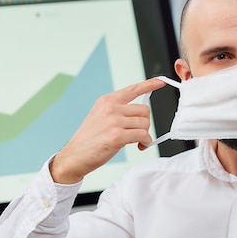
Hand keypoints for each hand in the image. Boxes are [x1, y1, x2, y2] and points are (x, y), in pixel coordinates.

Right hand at [49, 78, 165, 183]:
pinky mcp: (117, 136)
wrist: (75, 156)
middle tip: (138, 132)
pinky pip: (143, 135)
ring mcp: (113, 121)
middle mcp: (110, 108)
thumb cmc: (90, 139)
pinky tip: (139, 145)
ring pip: (145, 123)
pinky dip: (145, 142)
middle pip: (144, 110)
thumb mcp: (101, 117)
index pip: (133, 89)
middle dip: (145, 123)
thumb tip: (140, 114)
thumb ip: (119, 111)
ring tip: (137, 140)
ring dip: (145, 134)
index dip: (149, 84)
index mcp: (107, 101)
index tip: (161, 81)